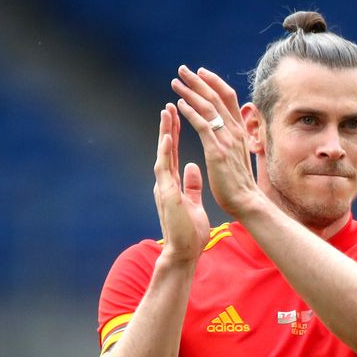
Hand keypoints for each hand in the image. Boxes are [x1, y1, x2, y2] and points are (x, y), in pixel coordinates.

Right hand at [153, 103, 209, 263]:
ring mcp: (164, 188)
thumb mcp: (193, 202)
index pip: (174, 152)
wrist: (184, 252)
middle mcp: (166, 182)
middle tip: (170, 103)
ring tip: (167, 112)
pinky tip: (168, 138)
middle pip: (166, 148)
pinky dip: (166, 153)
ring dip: (164, 133)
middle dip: (168, 126)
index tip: (179, 113)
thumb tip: (193, 167)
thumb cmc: (189, 231)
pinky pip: (165, 171)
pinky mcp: (167, 196)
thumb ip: (191, 184)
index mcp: (173, 183)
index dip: (176, 133)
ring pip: (162, 154)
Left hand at [171, 65, 259, 217]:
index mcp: (240, 131)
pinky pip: (203, 125)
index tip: (201, 72)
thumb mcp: (239, 154)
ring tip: (175, 83)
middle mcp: (235, 131)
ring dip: (190, 92)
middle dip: (198, 81)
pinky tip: (179, 104)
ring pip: (208, 108)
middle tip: (182, 70)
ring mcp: (227, 140)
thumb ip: (234, 138)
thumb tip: (230, 128)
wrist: (245, 200)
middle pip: (217, 97)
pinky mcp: (217, 151)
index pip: (228, 98)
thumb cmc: (240, 182)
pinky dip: (191, 112)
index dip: (214, 82)